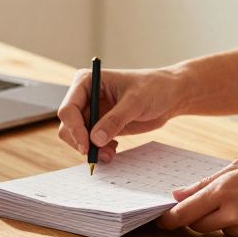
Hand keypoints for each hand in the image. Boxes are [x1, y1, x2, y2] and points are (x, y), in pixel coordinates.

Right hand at [56, 67, 183, 163]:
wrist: (169, 95)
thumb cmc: (154, 88)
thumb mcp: (135, 102)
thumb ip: (115, 120)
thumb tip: (95, 139)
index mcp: (87, 81)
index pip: (68, 109)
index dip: (74, 129)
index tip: (87, 145)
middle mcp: (84, 96)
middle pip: (68, 126)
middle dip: (81, 142)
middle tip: (100, 155)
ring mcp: (92, 111)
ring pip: (76, 137)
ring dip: (90, 149)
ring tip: (111, 153)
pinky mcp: (100, 125)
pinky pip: (90, 143)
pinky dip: (98, 150)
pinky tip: (114, 149)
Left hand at [157, 151, 237, 236]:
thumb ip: (209, 180)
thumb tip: (179, 193)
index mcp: (226, 188)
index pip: (185, 212)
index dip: (170, 219)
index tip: (162, 221)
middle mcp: (234, 213)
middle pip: (200, 226)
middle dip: (200, 218)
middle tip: (213, 204)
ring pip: (224, 231)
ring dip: (228, 220)